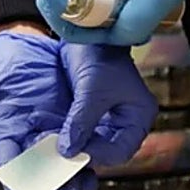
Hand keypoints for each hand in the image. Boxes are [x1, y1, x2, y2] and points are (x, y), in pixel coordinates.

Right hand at [0, 31, 95, 189]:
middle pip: (39, 174)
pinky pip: (78, 149)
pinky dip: (84, 166)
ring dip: (68, 186)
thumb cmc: (0, 64)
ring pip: (60, 167)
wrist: (29, 42)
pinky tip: (92, 181)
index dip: (17, 189)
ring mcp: (50, 134)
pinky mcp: (70, 124)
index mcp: (3, 135)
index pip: (10, 168)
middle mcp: (27, 140)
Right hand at [36, 0, 189, 46]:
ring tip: (126, 26)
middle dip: (77, 22)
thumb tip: (112, 39)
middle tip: (113, 33)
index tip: (74, 12)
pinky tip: (124, 21)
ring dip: (91, 24)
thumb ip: (135, 22)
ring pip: (67, 2)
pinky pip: (81, 4)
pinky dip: (99, 19)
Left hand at [51, 43, 158, 166]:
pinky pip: (80, 133)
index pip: (121, 151)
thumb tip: (67, 151)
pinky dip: (67, 137)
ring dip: (73, 148)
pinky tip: (50, 138)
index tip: (73, 153)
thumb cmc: (100, 54)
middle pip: (107, 151)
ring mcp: (109, 118)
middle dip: (83, 155)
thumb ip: (80, 122)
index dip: (97, 155)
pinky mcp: (91, 113)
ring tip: (52, 149)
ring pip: (92, 144)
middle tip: (58, 157)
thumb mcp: (92, 90)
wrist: (88, 32)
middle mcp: (127, 122)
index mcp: (139, 117)